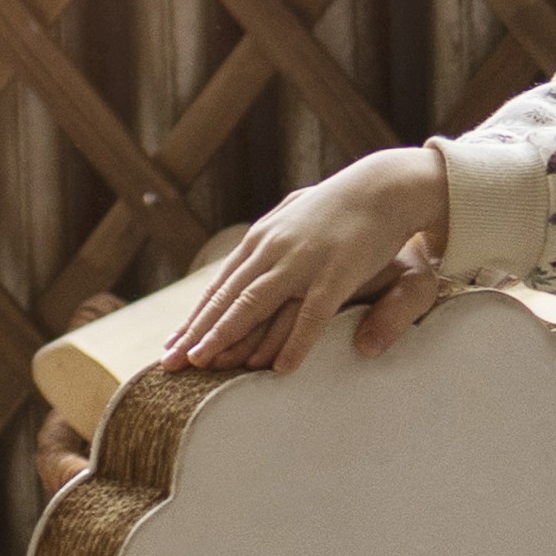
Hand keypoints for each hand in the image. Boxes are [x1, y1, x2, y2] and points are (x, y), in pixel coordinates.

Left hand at [162, 144, 450, 373]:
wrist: (384, 186)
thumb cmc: (341, 208)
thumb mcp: (293, 219)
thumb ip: (269, 244)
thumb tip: (246, 261)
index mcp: (262, 240)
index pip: (220, 286)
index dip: (195, 318)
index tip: (172, 346)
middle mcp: (273, 249)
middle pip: (227, 298)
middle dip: (197, 332)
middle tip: (171, 363)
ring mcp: (302, 261)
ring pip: (254, 304)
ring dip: (226, 335)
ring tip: (204, 364)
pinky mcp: (335, 272)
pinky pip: (311, 315)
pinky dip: (294, 342)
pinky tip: (280, 369)